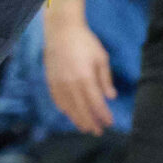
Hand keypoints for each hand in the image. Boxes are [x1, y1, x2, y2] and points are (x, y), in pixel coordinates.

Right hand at [43, 17, 117, 134]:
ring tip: (84, 127)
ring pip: (68, 108)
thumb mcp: (101, 58)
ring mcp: (59, 83)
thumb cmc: (85, 42)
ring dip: (77, 119)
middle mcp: (71, 84)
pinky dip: (64, 109)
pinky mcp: (51, 80)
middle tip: (97, 132)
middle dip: (91, 123)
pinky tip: (69, 114)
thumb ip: (105, 79)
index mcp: (85, 78)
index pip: (96, 103)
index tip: (110, 124)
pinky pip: (57, 100)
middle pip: (82, 109)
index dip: (103, 115)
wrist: (61, 30)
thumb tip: (111, 97)